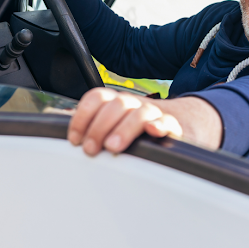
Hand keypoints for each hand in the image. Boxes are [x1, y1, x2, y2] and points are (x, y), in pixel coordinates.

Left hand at [68, 88, 222, 155]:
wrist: (188, 121)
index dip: (82, 116)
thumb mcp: (118, 123)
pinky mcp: (175, 127)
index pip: (97, 97)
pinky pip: (168, 123)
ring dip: (124, 128)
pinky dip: (160, 126)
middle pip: (116, 105)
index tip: (74, 139)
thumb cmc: (144, 127)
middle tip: (91, 149)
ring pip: (140, 113)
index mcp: (119, 103)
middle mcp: (136, 105)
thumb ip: (93, 124)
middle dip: (99, 126)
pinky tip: (154, 132)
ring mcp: (156, 115)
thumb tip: (60, 129)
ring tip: (113, 146)